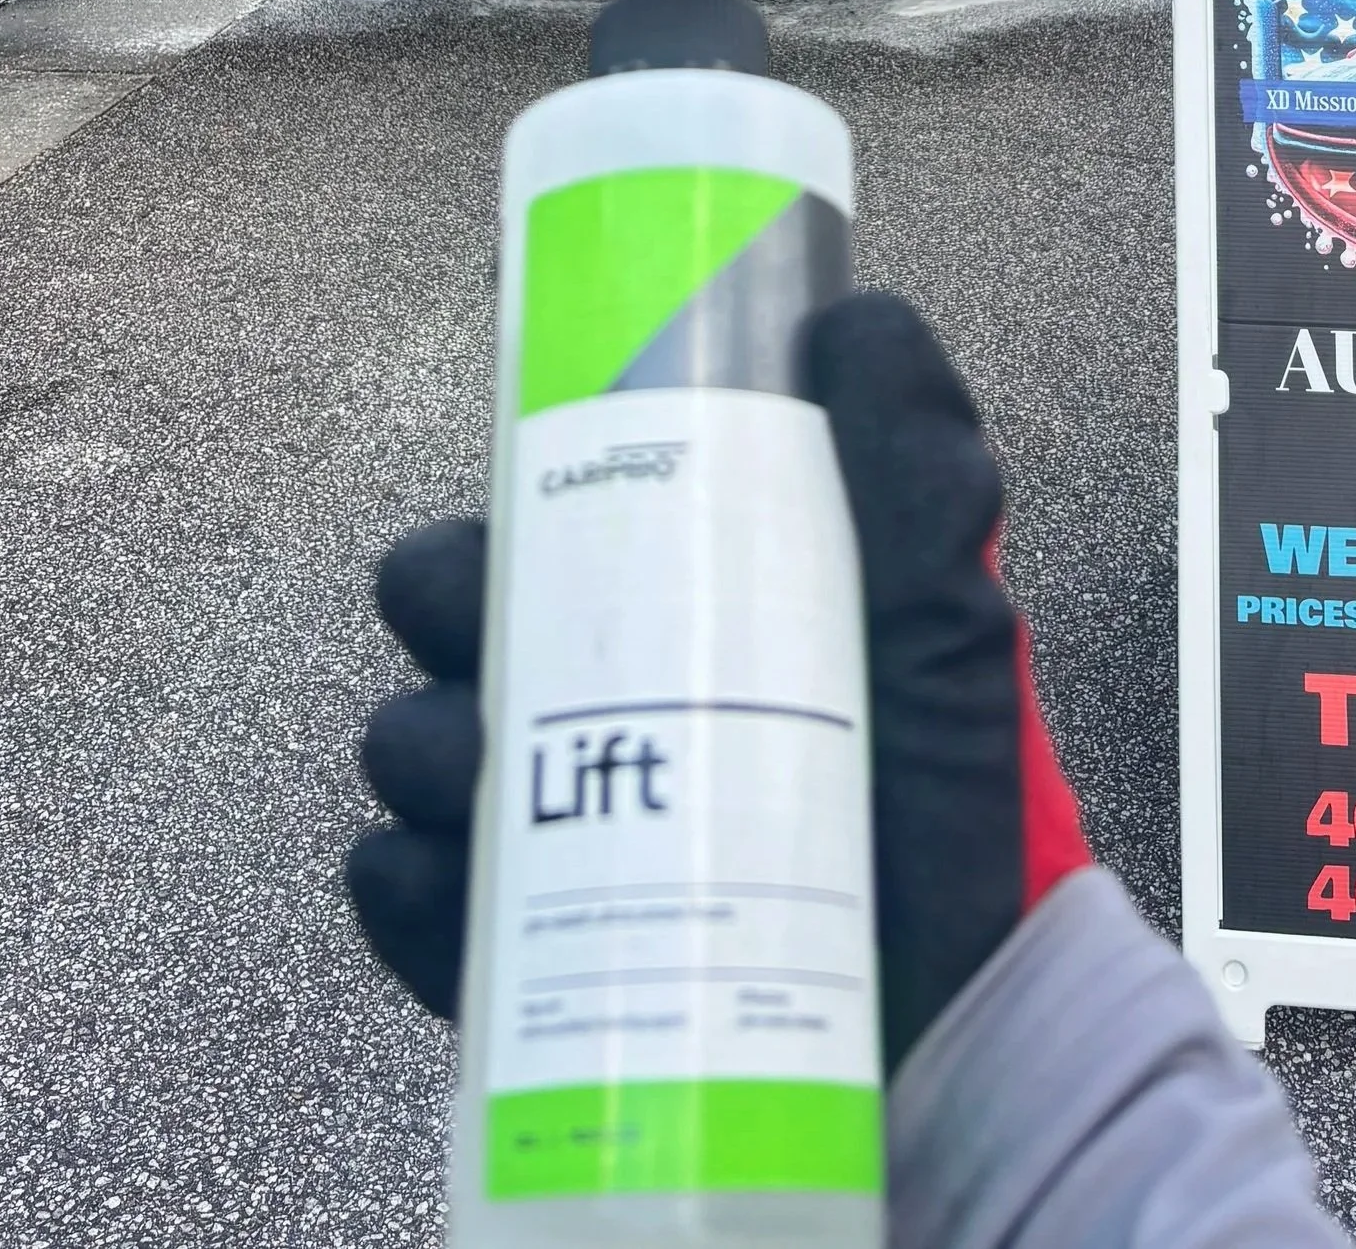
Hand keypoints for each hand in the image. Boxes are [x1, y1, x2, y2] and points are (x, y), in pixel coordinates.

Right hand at [346, 291, 1090, 1068]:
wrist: (953, 1038)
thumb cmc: (948, 813)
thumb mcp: (947, 622)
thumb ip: (919, 469)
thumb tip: (856, 316)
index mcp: (677, 594)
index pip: (549, 503)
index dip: (514, 482)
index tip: (523, 491)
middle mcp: (592, 695)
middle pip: (449, 608)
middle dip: (449, 611)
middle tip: (496, 641)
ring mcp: (540, 826)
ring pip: (410, 744)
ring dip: (427, 751)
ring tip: (495, 788)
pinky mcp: (508, 954)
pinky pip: (402, 897)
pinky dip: (408, 889)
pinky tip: (456, 888)